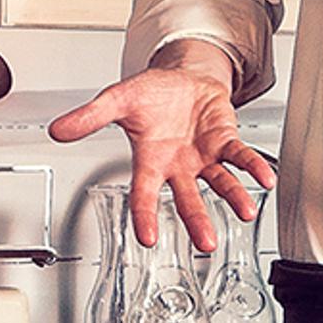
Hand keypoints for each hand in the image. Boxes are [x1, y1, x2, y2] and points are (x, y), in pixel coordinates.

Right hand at [48, 46, 275, 251]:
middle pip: (187, 198)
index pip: (144, 193)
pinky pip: (241, 157)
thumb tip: (57, 130)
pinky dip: (253, 167)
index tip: (148, 238)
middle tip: (207, 244)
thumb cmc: (151, 95)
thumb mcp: (117, 99)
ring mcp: (204, 157)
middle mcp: (178, 166)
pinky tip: (266, 178)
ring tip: (246, 211)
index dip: (145, 215)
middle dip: (197, 220)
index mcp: (149, 160)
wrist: (181, 78)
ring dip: (234, 197)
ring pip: (220, 182)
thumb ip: (90, 117)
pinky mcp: (225, 142)